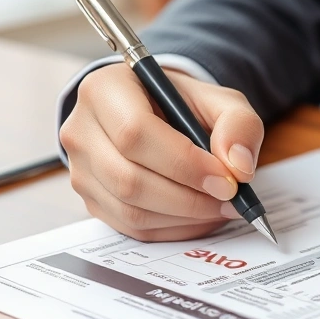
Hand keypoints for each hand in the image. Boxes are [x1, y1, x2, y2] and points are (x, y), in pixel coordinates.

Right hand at [60, 63, 263, 241]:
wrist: (160, 115)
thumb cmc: (185, 106)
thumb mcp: (221, 101)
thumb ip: (239, 125)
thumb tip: (238, 167)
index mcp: (105, 90)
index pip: (135, 133)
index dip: (185, 164)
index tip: (226, 180)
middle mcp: (81, 130)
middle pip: (129, 179)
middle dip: (188, 197)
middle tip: (229, 198)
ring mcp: (80, 169)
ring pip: (130, 210)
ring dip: (184, 217)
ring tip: (219, 206)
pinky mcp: (92, 200)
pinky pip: (132, 228)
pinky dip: (174, 228)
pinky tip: (200, 215)